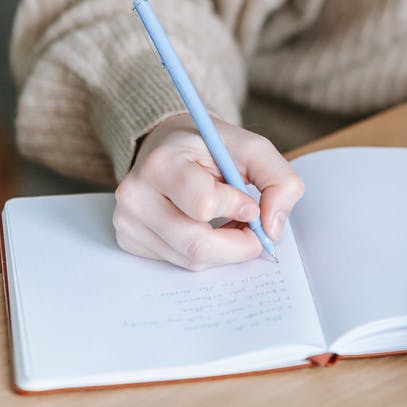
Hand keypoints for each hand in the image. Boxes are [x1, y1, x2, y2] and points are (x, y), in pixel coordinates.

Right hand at [113, 112, 303, 268]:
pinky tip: (208, 229)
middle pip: (196, 243)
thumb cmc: (209, 146)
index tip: (251, 202)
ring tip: (232, 223)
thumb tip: (273, 229)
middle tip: (256, 232)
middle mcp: (136, 194)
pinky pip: (177, 262)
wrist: (168, 144)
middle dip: (237, 244)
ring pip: (189, 259)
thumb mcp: (252, 148)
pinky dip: (203, 253)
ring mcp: (128, 221)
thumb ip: (278, 181)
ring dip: (223, 249)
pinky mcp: (129, 240)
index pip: (204, 204)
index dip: (237, 208)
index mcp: (162, 162)